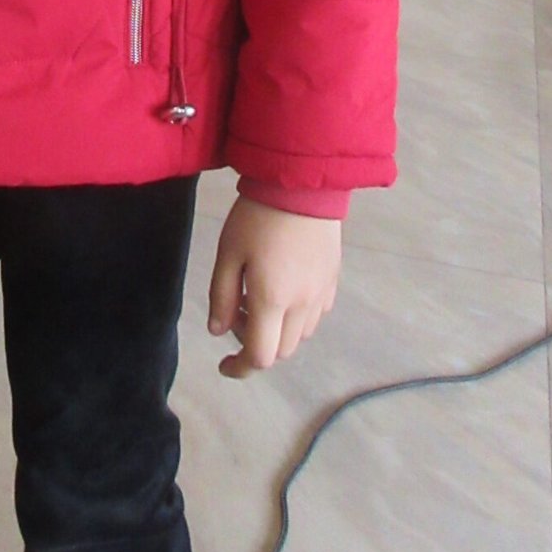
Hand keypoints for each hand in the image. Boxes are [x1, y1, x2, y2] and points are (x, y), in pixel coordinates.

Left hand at [208, 196, 340, 378]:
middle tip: (237, 315)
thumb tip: (219, 331)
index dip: (239, 367)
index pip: (260, 357)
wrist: (302, 183)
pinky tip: (283, 290)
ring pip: (300, 336)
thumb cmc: (257, 216)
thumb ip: (221, 296)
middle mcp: (302, 305)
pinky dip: (296, 318)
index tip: (224, 364)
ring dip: (277, 333)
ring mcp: (321, 294)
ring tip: (257, 299)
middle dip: (255, 346)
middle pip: (281, 351)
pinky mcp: (332, 280)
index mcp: (272, 300)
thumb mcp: (228, 253)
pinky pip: (315, 315)